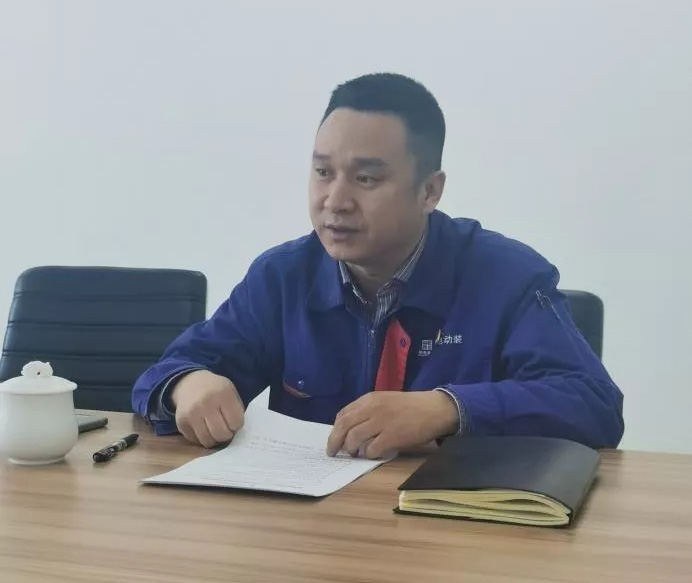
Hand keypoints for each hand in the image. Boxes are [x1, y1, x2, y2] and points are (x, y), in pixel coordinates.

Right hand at [171, 370, 244, 447]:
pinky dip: (201, 437)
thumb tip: (238, 432)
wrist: (189, 383)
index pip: (236, 422)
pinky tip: (203, 427)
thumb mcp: (231, 391)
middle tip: (225, 428)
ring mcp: (191, 414)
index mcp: (223, 394)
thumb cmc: (216, 390)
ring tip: (214, 429)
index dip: (237, 425)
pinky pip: (195, 440)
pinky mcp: (181, 422)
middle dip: (226, 434)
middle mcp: (206, 404)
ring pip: (207, 441)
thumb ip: (237, 409)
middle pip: (221, 434)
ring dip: (214, 439)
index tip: (234, 421)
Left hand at [326, 390, 458, 458]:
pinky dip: (368, 454)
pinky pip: (372, 449)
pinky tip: (372, 455)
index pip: (343, 413)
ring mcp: (382, 422)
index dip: (335, 428)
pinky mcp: (392, 436)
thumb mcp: (385, 400)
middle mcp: (372, 408)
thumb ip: (368, 410)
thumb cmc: (410, 406)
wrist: (434, 409)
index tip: (335, 437)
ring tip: (353, 454)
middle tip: (333, 452)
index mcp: (370, 399)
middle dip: (334, 441)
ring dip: (350, 449)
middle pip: (344, 426)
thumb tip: (350, 428)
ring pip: (354, 438)